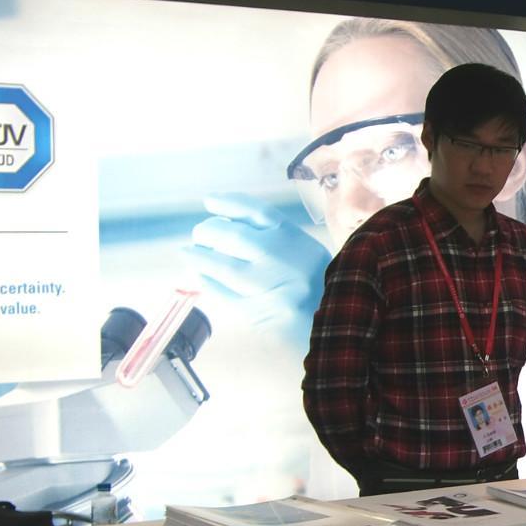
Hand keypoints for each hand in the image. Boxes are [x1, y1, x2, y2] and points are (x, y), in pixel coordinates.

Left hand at [186, 194, 329, 345]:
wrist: (336, 324)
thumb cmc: (319, 282)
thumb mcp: (304, 248)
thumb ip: (273, 235)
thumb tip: (225, 222)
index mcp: (292, 236)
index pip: (251, 209)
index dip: (226, 203)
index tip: (209, 201)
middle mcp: (276, 255)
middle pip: (228, 235)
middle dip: (206, 232)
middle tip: (199, 234)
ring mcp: (264, 284)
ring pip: (218, 265)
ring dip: (198, 257)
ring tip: (189, 253)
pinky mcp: (254, 310)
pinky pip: (220, 292)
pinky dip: (207, 282)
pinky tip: (201, 275)